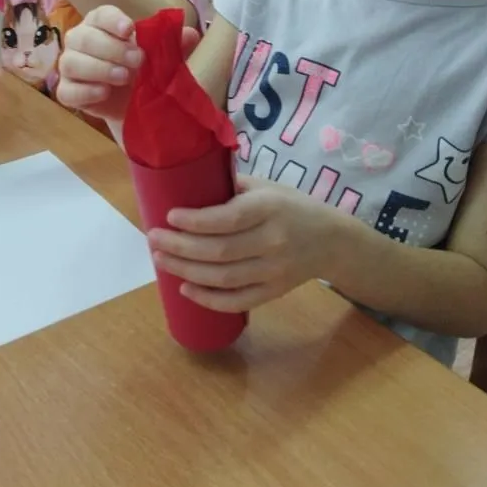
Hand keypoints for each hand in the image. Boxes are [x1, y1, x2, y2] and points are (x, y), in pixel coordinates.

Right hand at [57, 5, 198, 121]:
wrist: (138, 103)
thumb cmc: (147, 70)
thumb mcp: (165, 57)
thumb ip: (175, 45)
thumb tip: (188, 34)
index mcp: (102, 25)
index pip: (100, 15)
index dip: (113, 20)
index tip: (130, 30)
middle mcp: (81, 41)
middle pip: (82, 36)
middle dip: (111, 48)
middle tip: (138, 61)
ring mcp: (71, 66)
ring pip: (70, 62)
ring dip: (98, 69)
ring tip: (124, 78)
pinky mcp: (68, 92)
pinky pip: (66, 91)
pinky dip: (84, 92)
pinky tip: (104, 93)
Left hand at [149, 177, 344, 311]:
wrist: (333, 240)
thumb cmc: (292, 206)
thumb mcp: (267, 186)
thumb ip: (232, 186)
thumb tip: (188, 184)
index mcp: (269, 208)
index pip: (227, 219)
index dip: (195, 221)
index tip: (168, 216)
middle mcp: (273, 241)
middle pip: (220, 251)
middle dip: (180, 247)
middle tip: (153, 239)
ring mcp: (274, 271)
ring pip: (224, 278)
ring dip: (187, 271)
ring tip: (161, 261)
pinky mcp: (274, 292)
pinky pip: (238, 301)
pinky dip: (209, 300)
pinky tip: (186, 289)